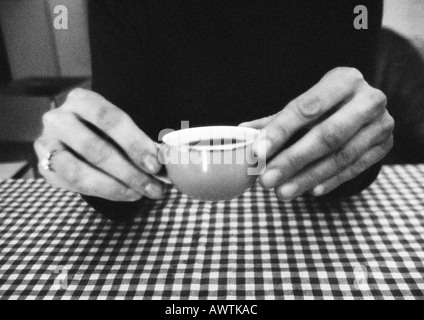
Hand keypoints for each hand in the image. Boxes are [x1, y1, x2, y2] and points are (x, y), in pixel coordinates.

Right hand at [34, 88, 163, 200]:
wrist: (76, 137)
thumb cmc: (106, 131)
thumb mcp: (121, 127)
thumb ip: (140, 141)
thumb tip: (166, 161)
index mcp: (81, 99)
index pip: (109, 119)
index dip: (134, 143)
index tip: (155, 165)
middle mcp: (58, 118)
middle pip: (95, 148)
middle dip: (129, 172)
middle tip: (153, 188)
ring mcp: (46, 143)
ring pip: (78, 171)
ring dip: (114, 187)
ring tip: (139, 194)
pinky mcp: (44, 167)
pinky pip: (71, 185)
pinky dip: (101, 193)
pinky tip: (123, 194)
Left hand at [240, 67, 393, 199]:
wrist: (366, 107)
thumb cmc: (327, 105)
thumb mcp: (305, 106)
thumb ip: (275, 121)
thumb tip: (241, 132)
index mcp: (344, 80)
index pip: (307, 108)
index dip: (280, 131)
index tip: (257, 152)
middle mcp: (368, 98)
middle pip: (328, 135)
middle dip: (293, 160)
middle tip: (266, 181)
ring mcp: (382, 123)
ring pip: (341, 156)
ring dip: (308, 177)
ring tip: (282, 192)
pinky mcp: (386, 145)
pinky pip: (356, 168)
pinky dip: (331, 181)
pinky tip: (310, 191)